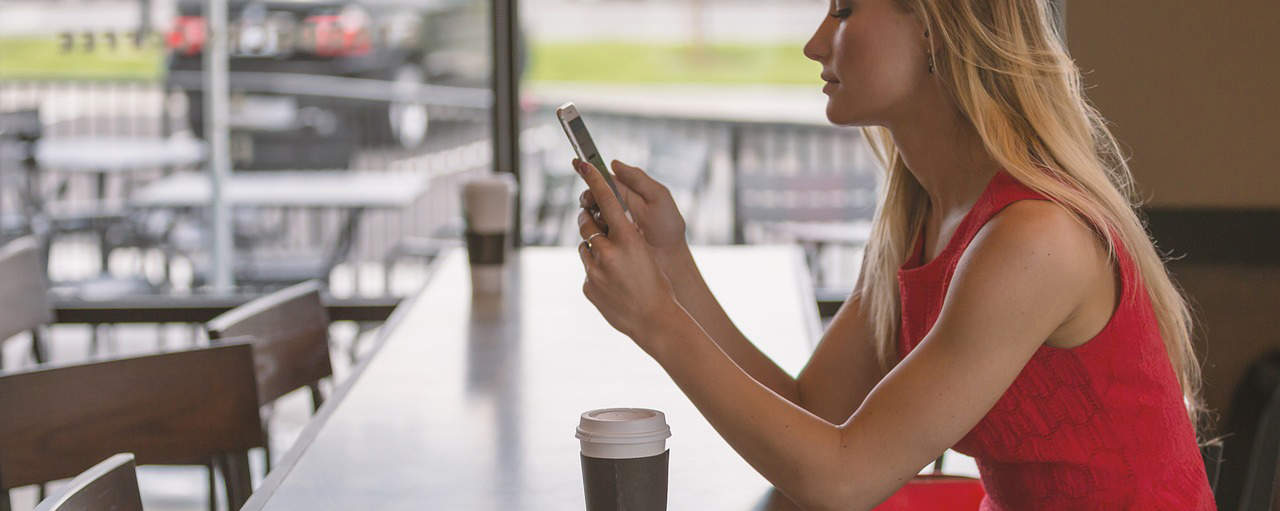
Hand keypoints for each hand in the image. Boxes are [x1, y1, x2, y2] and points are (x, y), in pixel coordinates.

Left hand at [573, 158, 684, 352]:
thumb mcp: (645, 252)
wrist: (654, 320)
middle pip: (586, 222)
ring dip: (594, 248)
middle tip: (592, 216)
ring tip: (613, 262)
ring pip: (584, 247)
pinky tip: (613, 283)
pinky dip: (597, 271)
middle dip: (587, 217)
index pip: (606, 201)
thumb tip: (606, 223)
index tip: (582, 164)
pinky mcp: (588, 287)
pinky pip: (588, 270)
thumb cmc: (657, 284)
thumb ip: (625, 236)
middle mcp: (608, 253)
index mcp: (627, 240)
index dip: (593, 179)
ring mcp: (595, 271)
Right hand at [578, 160, 687, 262]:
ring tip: (602, 218)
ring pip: (590, 213)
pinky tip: (603, 231)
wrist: (670, 259)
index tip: (578, 163)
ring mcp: (610, 224)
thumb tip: (613, 163)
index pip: (605, 180)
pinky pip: (592, 232)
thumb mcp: (658, 197)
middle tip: (590, 200)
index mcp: (627, 193)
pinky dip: (592, 229)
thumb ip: (637, 178)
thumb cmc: (668, 228)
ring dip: (590, 213)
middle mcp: (616, 207)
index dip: (591, 172)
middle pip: (593, 196)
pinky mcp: (607, 241)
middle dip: (589, 196)